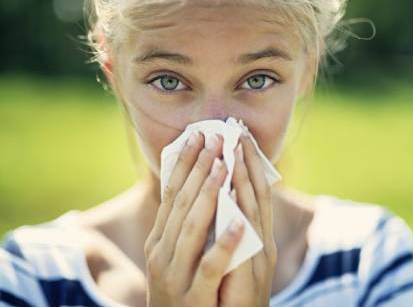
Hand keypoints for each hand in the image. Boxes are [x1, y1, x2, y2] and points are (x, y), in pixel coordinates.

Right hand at [144, 132, 245, 306]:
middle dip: (198, 168)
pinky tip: (239, 223)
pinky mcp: (194, 297)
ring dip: (209, 195)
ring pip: (192, 229)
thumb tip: (197, 187)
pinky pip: (211, 267)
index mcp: (159, 240)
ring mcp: (176, 276)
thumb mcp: (175, 256)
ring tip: (223, 166)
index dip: (185, 164)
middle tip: (214, 138)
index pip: (172, 194)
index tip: (198, 135)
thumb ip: (183, 225)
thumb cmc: (183, 291)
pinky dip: (224, 244)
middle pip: (182, 203)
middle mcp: (162, 253)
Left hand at [218, 128, 277, 306]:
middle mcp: (262, 244)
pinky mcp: (248, 282)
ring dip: (243, 182)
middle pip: (257, 196)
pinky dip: (236, 229)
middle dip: (247, 163)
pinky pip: (238, 250)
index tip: (241, 136)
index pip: (257, 193)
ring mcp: (258, 262)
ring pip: (251, 215)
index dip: (250, 164)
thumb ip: (234, 226)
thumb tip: (224, 195)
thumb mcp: (238, 253)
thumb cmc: (236, 290)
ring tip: (233, 153)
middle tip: (238, 131)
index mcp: (259, 236)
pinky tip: (232, 202)